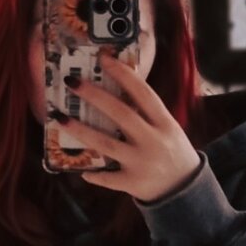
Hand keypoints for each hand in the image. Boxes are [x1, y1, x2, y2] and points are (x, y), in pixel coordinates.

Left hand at [60, 50, 201, 203]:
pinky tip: (81, 169)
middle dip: (94, 95)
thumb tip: (118, 87)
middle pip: (120, 114)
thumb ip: (146, 112)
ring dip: (80, 130)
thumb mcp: (167, 127)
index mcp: (164, 123)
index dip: (123, 74)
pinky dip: (94, 175)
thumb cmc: (171, 150)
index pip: (143, 93)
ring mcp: (141, 163)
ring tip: (60, 118)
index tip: (103, 58)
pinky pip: (108, 177)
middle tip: (72, 83)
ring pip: (106, 144)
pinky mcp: (132, 183)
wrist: (185, 187)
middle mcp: (153, 140)